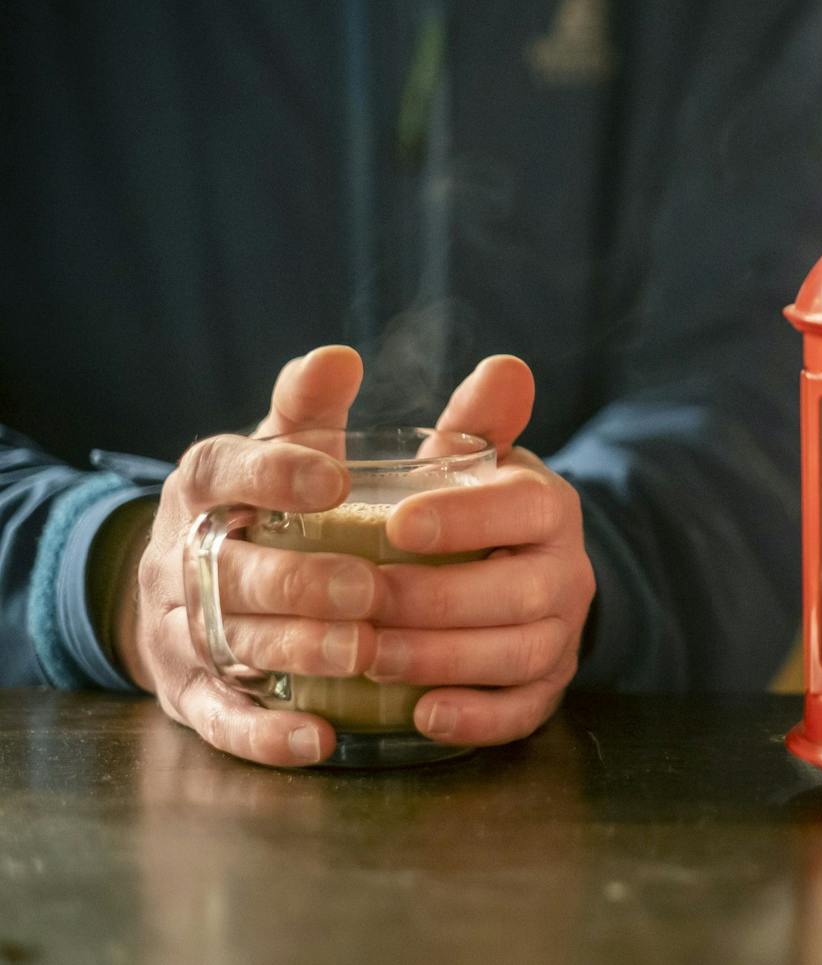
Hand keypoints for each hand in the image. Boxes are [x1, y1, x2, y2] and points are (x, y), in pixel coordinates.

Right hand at [124, 345, 375, 764]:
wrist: (198, 582)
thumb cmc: (268, 503)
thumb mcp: (287, 447)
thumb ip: (319, 406)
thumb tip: (342, 353)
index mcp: (203, 486)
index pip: (221, 469)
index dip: (274, 470)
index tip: (335, 473)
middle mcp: (179, 555)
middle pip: (232, 569)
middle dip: (302, 579)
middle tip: (371, 586)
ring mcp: (180, 628)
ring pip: (231, 642)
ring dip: (300, 648)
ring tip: (365, 650)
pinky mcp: (189, 691)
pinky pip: (222, 717)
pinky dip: (268, 732)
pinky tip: (322, 738)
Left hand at [365, 356, 594, 749]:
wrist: (492, 570)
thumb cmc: (457, 507)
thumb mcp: (459, 459)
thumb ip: (469, 417)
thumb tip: (505, 367)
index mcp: (547, 505)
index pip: (524, 509)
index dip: (466, 518)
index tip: (395, 523)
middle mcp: (567, 570)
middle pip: (522, 593)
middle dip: (439, 600)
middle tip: (364, 602)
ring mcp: (562, 634)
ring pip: (521, 655)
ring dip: (446, 660)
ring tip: (374, 657)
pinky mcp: (545, 687)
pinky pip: (524, 712)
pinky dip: (476, 718)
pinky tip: (422, 714)